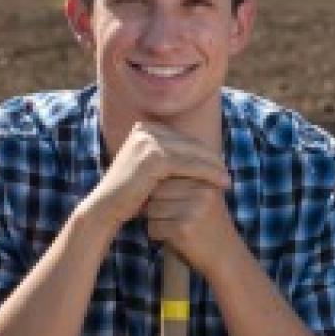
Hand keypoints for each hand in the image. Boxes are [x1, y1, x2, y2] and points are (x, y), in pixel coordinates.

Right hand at [87, 121, 230, 230]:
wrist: (106, 208)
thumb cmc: (130, 194)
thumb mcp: (151, 170)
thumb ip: (169, 159)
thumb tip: (198, 156)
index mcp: (144, 128)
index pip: (183, 139)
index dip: (203, 153)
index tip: (219, 167)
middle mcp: (146, 130)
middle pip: (189, 143)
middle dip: (212, 158)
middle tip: (228, 172)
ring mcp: (148, 141)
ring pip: (193, 153)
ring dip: (214, 167)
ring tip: (227, 180)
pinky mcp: (154, 157)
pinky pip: (190, 165)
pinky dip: (208, 173)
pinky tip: (221, 183)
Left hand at [145, 176, 239, 275]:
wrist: (228, 257)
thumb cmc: (211, 226)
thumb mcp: (206, 196)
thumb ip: (184, 180)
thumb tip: (148, 173)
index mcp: (206, 180)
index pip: (167, 175)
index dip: (162, 191)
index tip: (173, 205)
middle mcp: (201, 192)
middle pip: (158, 191)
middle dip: (155, 205)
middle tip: (169, 218)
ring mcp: (193, 210)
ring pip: (152, 208)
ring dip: (154, 220)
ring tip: (172, 228)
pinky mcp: (183, 229)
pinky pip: (154, 226)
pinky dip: (157, 234)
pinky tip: (172, 239)